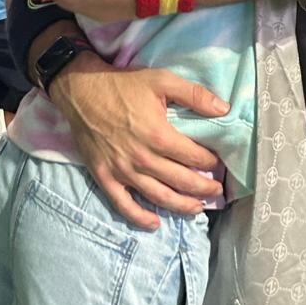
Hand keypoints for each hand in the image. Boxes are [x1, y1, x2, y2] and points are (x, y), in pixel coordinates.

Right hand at [49, 54, 229, 229]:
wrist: (82, 90)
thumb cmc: (123, 85)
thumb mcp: (162, 80)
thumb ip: (194, 95)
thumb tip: (224, 109)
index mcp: (159, 136)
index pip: (194, 157)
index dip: (210, 163)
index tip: (218, 164)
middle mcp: (143, 159)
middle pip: (181, 181)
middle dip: (203, 188)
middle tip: (216, 191)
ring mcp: (123, 171)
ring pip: (158, 197)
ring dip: (181, 206)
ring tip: (197, 208)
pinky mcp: (105, 176)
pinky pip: (123, 204)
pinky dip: (139, 217)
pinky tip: (155, 223)